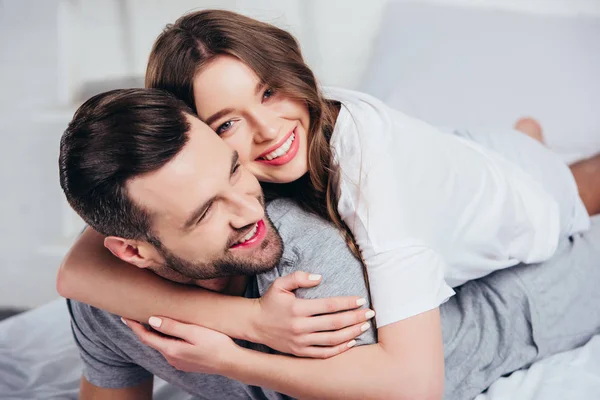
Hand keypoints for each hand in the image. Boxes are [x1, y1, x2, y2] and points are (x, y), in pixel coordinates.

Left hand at [123, 316, 238, 373]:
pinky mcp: (186, 362)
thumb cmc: (216, 344)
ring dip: (157, 334)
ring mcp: (179, 362)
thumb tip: (152, 320)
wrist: (231, 362)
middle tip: (136, 315)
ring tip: (153, 320)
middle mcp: (172, 359)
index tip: (125, 317)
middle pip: (153, 341)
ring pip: (162, 345)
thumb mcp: (194, 331)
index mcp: (171, 350)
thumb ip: (172, 327)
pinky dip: (166, 339)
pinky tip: (172, 331)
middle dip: (144, 329)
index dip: (134, 326)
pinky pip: (171, 349)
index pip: (146, 337)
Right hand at [253, 271, 374, 357]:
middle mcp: (300, 326)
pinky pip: (323, 353)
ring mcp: (300, 342)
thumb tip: (319, 278)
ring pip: (332, 340)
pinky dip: (339, 349)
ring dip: (351, 333)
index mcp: (297, 308)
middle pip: (335, 323)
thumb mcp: (280, 284)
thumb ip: (299, 277)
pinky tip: (350, 342)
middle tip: (370, 313)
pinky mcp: (299, 352)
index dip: (347, 302)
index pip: (329, 305)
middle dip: (355, 317)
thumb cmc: (270, 301)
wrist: (254, 323)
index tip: (361, 299)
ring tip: (364, 326)